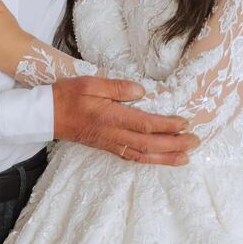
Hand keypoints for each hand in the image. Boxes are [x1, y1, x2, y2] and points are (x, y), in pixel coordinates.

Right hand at [52, 77, 199, 166]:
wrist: (47, 115)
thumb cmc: (68, 96)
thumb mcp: (90, 83)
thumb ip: (116, 87)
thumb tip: (141, 91)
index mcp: (111, 117)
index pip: (145, 125)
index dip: (167, 126)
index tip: (185, 123)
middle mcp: (113, 135)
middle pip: (149, 144)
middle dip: (174, 144)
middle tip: (195, 141)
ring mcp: (110, 144)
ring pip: (142, 155)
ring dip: (165, 157)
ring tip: (185, 157)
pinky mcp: (107, 147)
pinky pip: (132, 157)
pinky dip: (149, 160)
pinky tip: (160, 160)